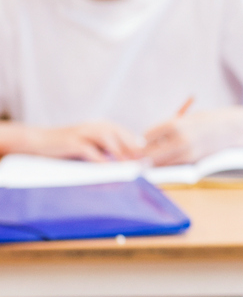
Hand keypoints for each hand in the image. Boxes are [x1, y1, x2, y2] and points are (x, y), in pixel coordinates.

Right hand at [19, 122, 142, 161]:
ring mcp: (84, 132)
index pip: (128, 135)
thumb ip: (110, 151)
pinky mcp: (73, 142)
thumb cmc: (67, 147)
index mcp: (104, 126)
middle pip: (122, 136)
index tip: (150, 162)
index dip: (140, 149)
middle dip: (135, 151)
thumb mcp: (92, 146)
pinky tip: (109, 170)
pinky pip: (91, 151)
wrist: (38, 141)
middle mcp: (96, 126)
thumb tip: (131, 163)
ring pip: (109, 140)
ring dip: (121, 155)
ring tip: (131, 168)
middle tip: (146, 166)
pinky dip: (101, 161)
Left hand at [143, 111, 224, 165]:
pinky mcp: (193, 160)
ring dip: (156, 161)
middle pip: (150, 153)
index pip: (146, 136)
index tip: (146, 141)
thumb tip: (145, 143)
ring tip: (160, 155)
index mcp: (175, 124)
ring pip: (160, 162)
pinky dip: (168, 163)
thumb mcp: (182, 120)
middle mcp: (179, 139)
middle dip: (146, 154)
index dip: (144, 139)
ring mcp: (187, 152)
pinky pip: (172, 165)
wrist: (228, 128)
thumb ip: (165, 130)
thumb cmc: (203, 121)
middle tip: (144, 154)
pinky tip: (172, 157)